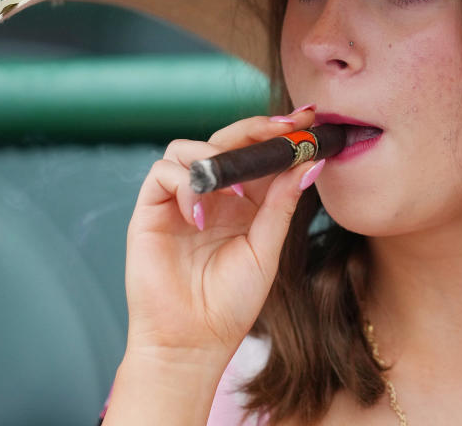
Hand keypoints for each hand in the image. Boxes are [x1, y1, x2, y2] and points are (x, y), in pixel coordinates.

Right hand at [121, 106, 321, 368]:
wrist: (193, 342)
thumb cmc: (231, 303)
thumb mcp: (266, 248)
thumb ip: (282, 204)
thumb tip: (310, 163)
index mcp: (243, 202)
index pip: (257, 153)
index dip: (279, 133)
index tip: (308, 119)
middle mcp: (211, 195)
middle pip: (225, 141)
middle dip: (255, 128)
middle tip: (283, 128)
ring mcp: (179, 200)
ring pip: (188, 147)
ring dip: (216, 159)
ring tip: (237, 194)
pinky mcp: (151, 211)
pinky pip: (163, 173)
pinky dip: (186, 184)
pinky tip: (203, 217)